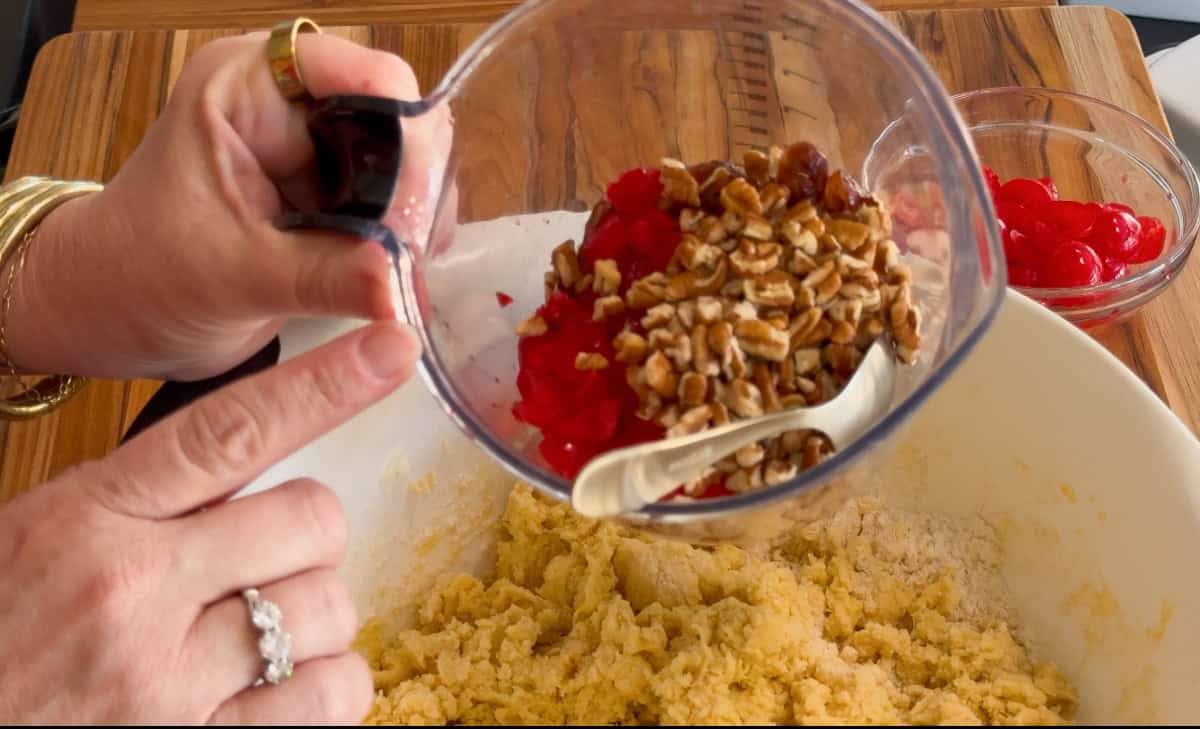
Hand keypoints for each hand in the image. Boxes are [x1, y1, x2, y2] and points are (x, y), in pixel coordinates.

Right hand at [0, 320, 419, 722]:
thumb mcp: (27, 540)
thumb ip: (130, 501)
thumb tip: (235, 464)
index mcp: (86, 519)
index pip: (230, 430)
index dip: (325, 384)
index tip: (391, 346)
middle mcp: (135, 592)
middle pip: (310, 517)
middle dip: (306, 532)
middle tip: (262, 557)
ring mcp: (168, 681)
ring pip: (330, 605)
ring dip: (314, 614)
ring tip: (257, 630)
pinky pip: (328, 696)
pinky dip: (326, 684)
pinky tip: (281, 684)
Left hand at [6, 32, 442, 380]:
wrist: (113, 314)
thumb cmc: (139, 274)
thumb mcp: (230, 277)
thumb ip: (319, 277)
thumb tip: (399, 284)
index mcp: (250, 87)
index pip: (363, 76)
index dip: (404, 133)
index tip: (410, 212)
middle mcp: (293, 107)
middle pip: (398, 122)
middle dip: (415, 191)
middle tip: (412, 259)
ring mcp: (316, 153)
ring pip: (408, 169)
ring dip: (416, 225)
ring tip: (405, 279)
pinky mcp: (332, 199)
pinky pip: (395, 209)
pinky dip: (405, 245)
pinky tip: (399, 280)